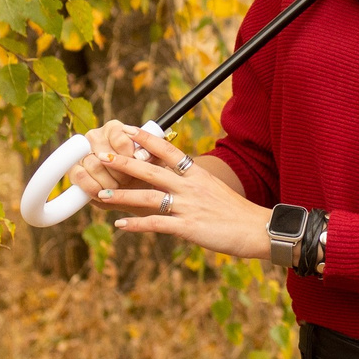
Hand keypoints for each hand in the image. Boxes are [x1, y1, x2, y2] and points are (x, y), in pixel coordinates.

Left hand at [71, 122, 271, 260]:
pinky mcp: (188, 226)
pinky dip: (137, 224)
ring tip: (102, 194)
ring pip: (148, 197)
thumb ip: (193, 185)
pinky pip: (157, 224)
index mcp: (198, 174)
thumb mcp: (215, 190)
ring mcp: (188, 206)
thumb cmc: (237, 212)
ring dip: (123, 196)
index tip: (128, 129)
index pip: (169, 151)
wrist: (257, 229)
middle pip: (151, 170)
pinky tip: (121, 225)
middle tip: (102, 155)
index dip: (147, 140)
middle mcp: (190, 186)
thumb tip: (176, 182)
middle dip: (124, 162)